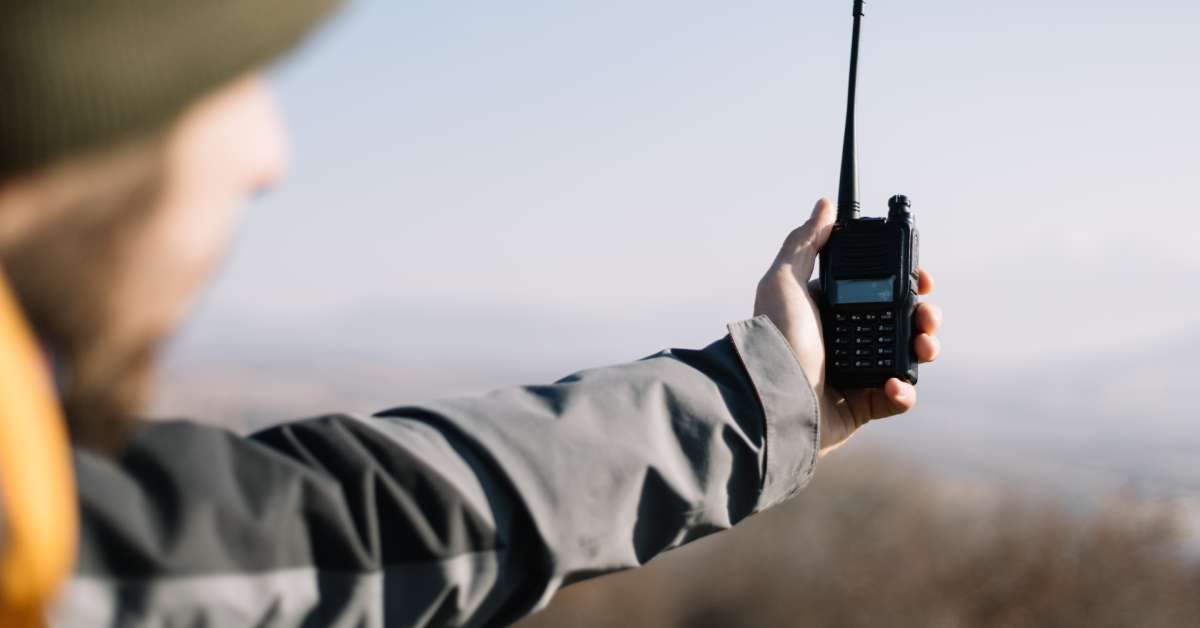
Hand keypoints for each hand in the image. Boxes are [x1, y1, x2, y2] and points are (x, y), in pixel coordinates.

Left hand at [754, 198, 941, 456]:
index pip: (880, 290)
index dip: (906, 283)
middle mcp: (847, 339)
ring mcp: (857, 373)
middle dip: (924, 315)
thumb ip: (805, 242)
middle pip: (902, 322)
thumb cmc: (774, 336)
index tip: (922, 278)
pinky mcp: (863, 405)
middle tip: (926, 314)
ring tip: (924, 344)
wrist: (770, 395)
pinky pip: (898, 397)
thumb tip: (825, 206)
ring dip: (925, 348)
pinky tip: (895, 383)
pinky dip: (905, 391)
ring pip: (908, 357)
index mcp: (833, 309)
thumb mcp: (784, 280)